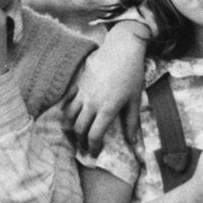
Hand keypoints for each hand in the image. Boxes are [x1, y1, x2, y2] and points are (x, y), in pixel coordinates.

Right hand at [66, 21, 149, 154]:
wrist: (122, 49)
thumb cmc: (132, 74)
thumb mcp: (135, 100)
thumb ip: (132, 122)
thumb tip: (133, 142)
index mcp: (107, 109)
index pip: (94, 136)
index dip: (93, 148)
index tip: (94, 153)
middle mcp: (92, 103)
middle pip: (79, 129)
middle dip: (81, 141)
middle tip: (85, 146)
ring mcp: (83, 92)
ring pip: (70, 116)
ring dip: (72, 127)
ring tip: (77, 132)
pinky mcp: (78, 83)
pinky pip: (67, 100)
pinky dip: (66, 110)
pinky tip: (70, 115)